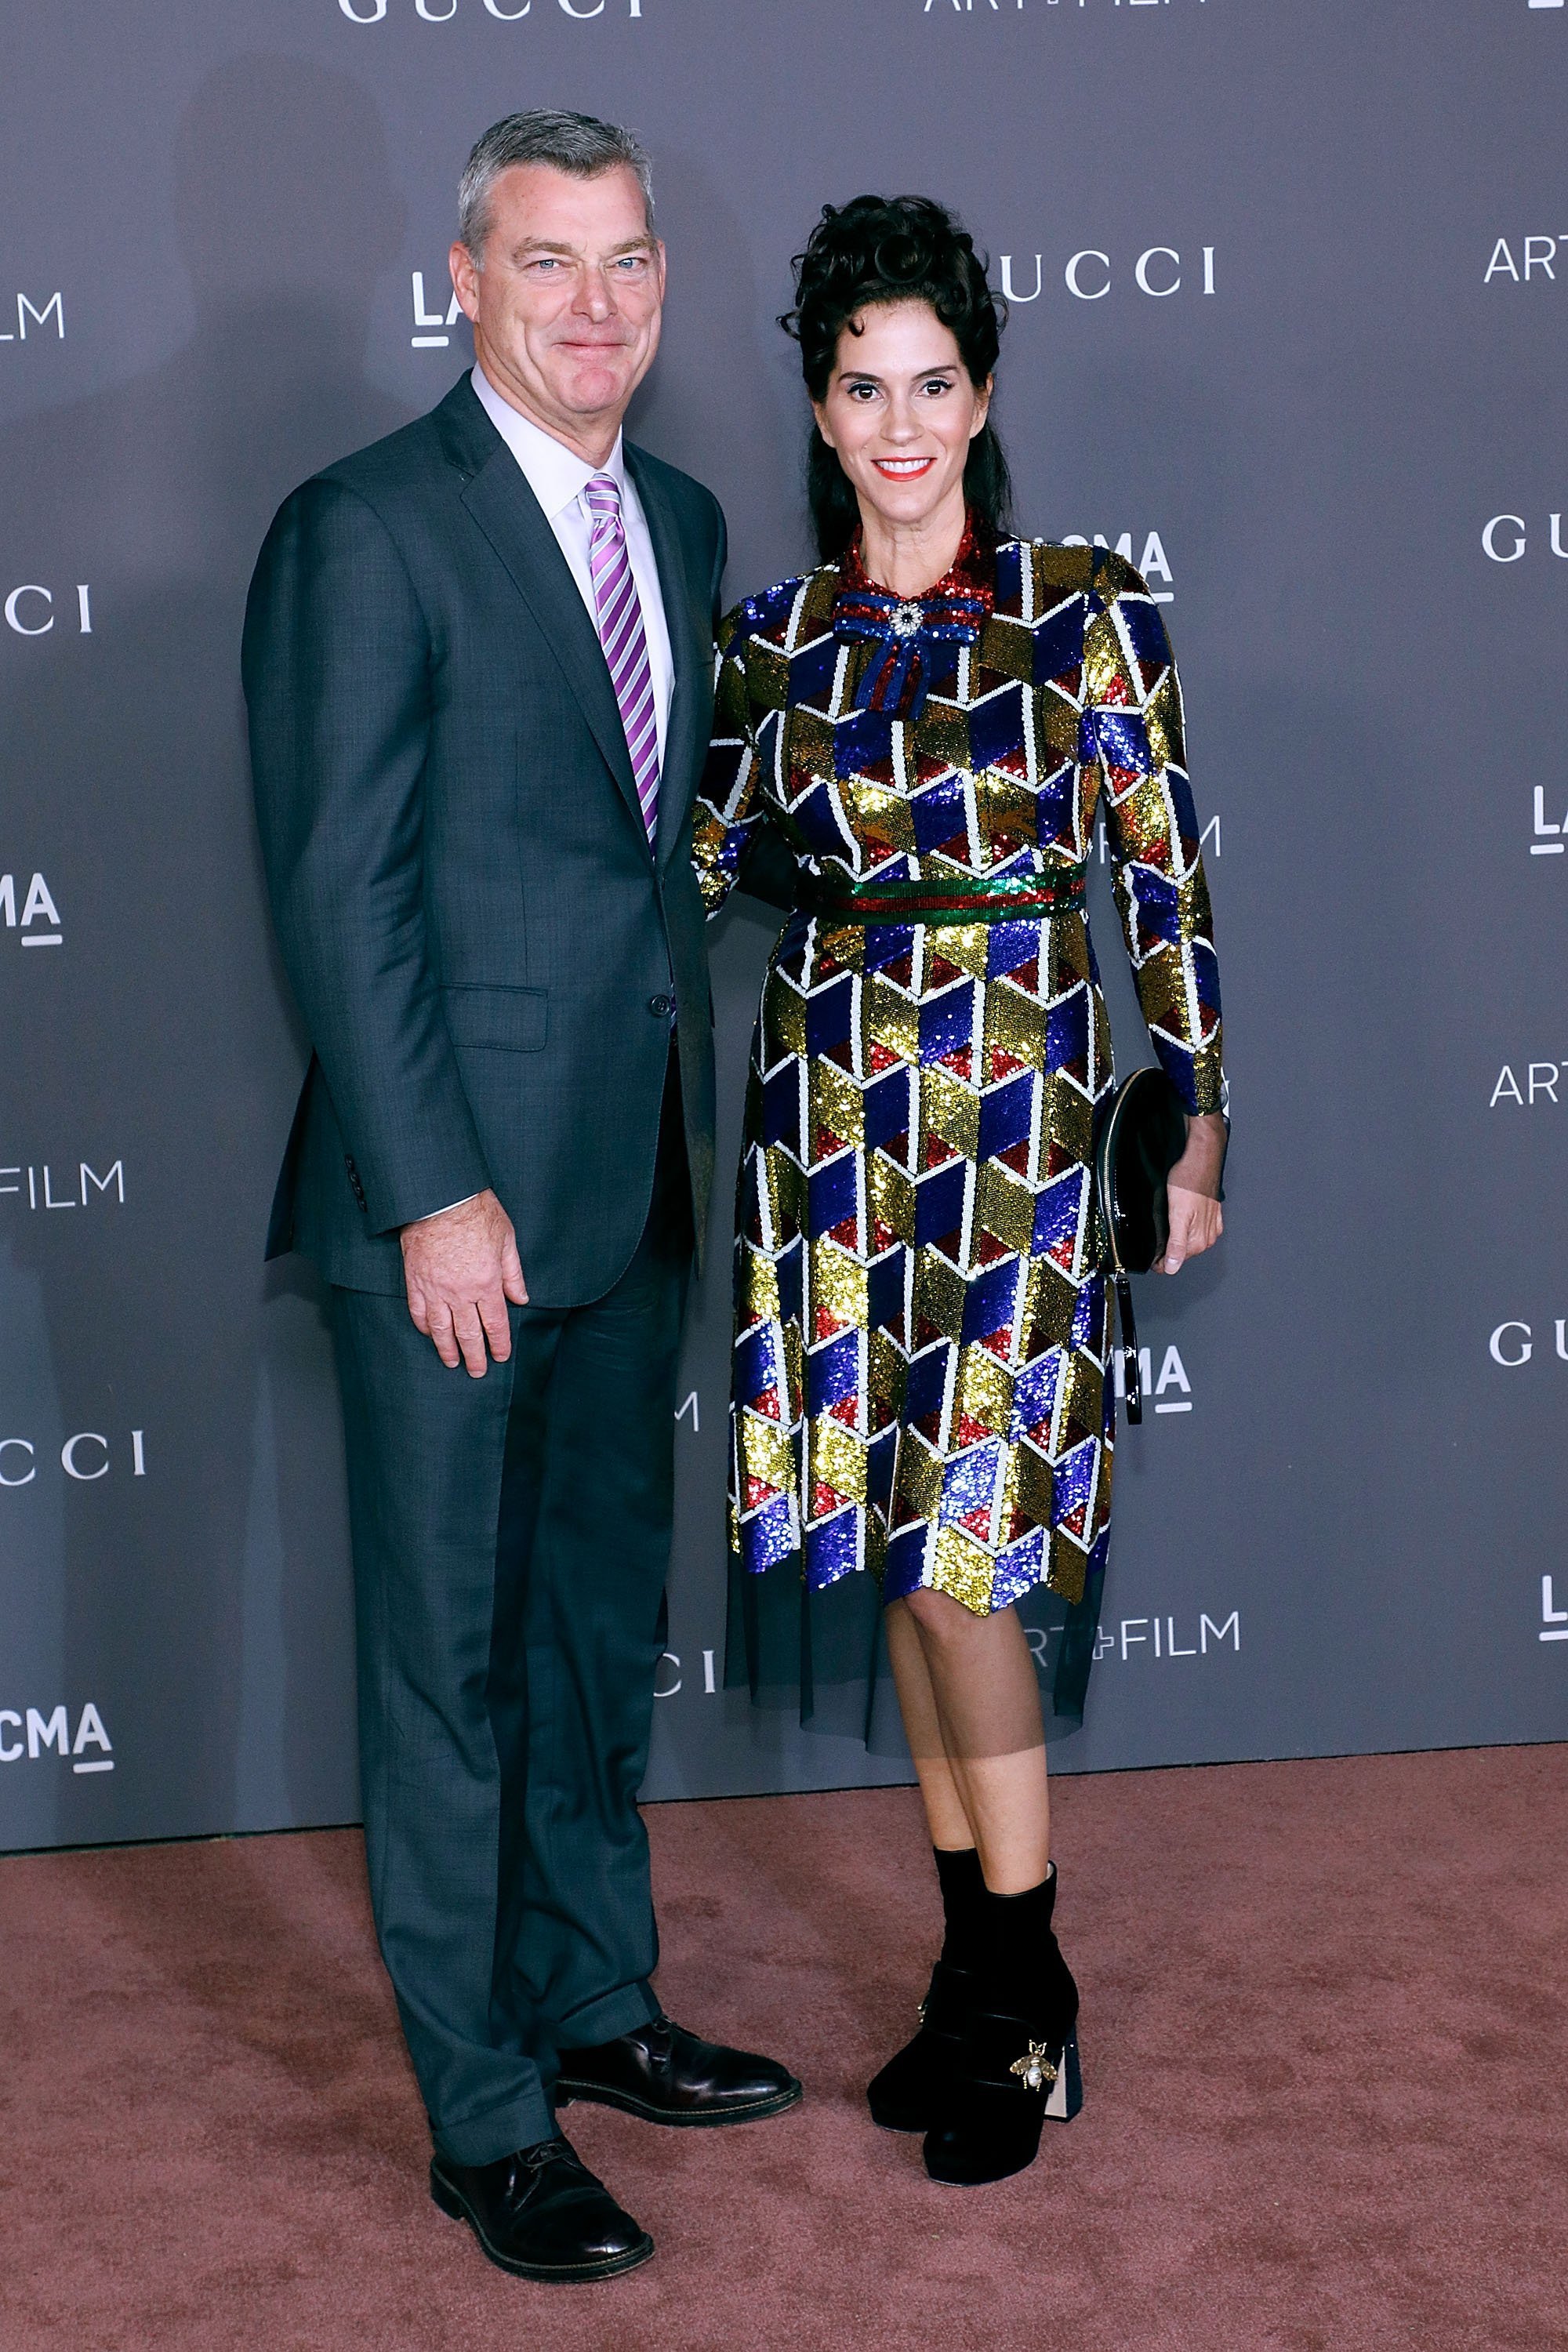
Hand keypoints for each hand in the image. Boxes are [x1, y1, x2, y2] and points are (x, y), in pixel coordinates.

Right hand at [400, 1189, 527, 1374]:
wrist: (440, 1197)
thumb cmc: (476, 1212)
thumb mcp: (506, 1239)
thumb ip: (513, 1273)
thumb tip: (521, 1298)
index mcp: (487, 1282)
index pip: (495, 1324)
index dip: (498, 1344)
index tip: (500, 1356)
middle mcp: (461, 1292)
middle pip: (468, 1334)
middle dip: (474, 1356)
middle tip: (477, 1371)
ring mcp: (435, 1288)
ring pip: (441, 1329)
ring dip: (447, 1349)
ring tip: (452, 1362)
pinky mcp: (416, 1281)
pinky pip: (418, 1312)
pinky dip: (424, 1326)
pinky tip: (429, 1334)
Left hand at [1154, 1112, 1227, 1274]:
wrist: (1201, 1158)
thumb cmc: (1189, 1181)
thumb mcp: (1177, 1216)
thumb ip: (1176, 1244)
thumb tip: (1172, 1267)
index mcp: (1199, 1239)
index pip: (1177, 1261)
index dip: (1161, 1263)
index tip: (1151, 1262)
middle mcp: (1208, 1235)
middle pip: (1183, 1253)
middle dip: (1168, 1253)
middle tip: (1153, 1251)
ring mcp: (1211, 1224)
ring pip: (1190, 1241)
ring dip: (1176, 1242)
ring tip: (1161, 1239)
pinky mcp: (1211, 1213)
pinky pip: (1198, 1229)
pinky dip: (1186, 1231)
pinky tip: (1178, 1225)